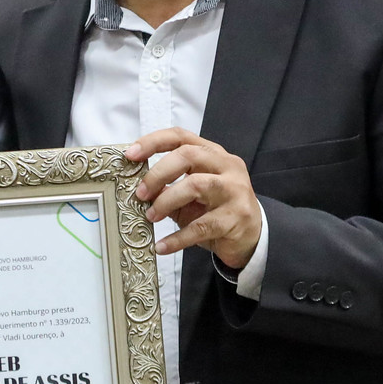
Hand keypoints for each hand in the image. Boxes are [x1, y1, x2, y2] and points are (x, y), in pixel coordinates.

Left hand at [126, 128, 261, 269]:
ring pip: (195, 185)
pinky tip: (163, 246)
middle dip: (158, 174)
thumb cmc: (216, 210)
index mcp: (213, 154)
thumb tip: (138, 187)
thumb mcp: (190, 195)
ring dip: (166, 201)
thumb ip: (168, 186)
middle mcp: (227, 166)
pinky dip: (177, 238)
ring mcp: (234, 190)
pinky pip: (200, 226)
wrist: (252, 236)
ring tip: (151, 216)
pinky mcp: (235, 217)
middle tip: (140, 194)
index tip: (131, 155)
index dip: (153, 142)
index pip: (181, 137)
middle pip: (188, 155)